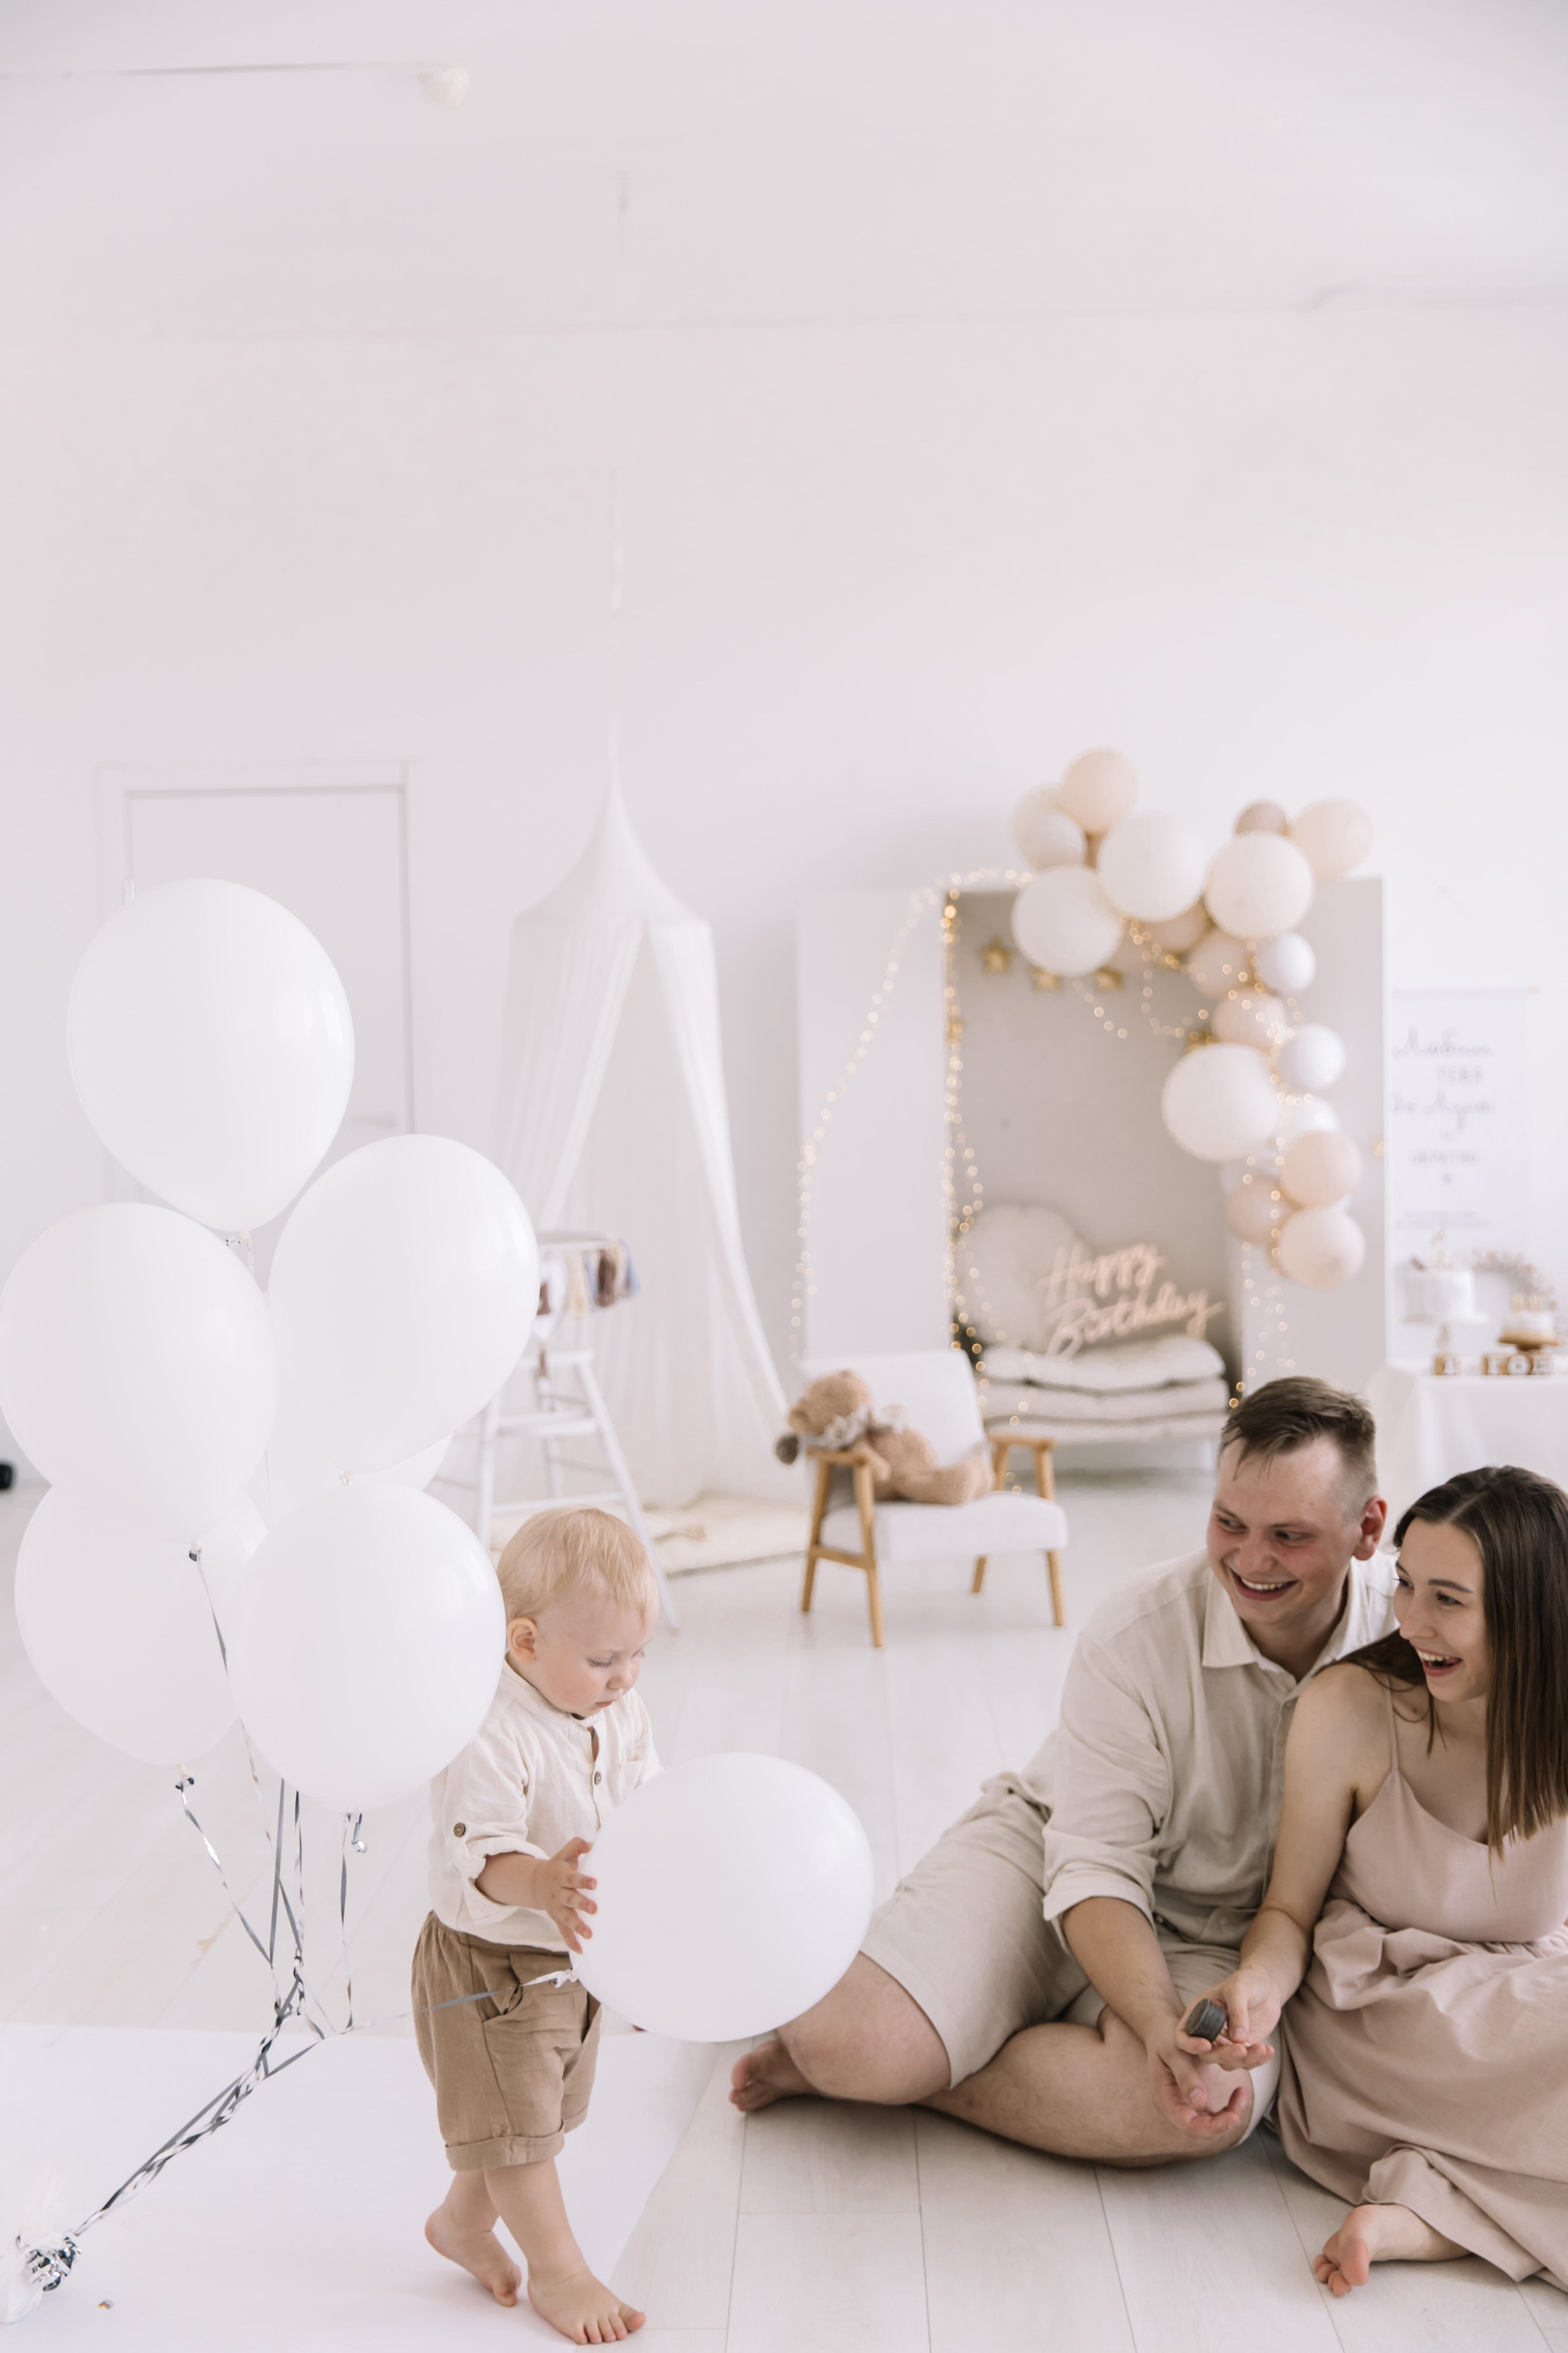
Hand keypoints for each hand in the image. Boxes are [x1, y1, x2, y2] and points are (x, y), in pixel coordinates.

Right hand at [533, 1837, 596, 1952]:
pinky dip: (570, 1941)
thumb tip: (592, 1844)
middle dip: (581, 1904)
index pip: (573, 1878)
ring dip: (577, 1926)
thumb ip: (577, 1846)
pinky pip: (563, 1932)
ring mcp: (557, 1908)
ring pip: (566, 1918)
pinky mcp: (557, 1919)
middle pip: (570, 1899)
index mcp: (561, 1876)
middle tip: (594, 1909)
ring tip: (589, 1934)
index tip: (594, 1883)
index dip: (583, 1880)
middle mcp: (558, 1893)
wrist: (536, 1883)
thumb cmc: (558, 1867)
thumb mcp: (564, 1854)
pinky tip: (581, 1950)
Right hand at [1143, 2017, 1252, 2139]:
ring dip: (1232, 2110)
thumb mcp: (1172, 2051)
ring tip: (1243, 2092)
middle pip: (1203, 2127)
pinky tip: (1239, 2090)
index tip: (1234, 2117)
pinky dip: (1230, 2103)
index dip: (1212, 2127)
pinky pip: (1217, 2111)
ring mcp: (1188, 2105)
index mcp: (1165, 2099)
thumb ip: (1184, 2075)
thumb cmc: (1164, 2038)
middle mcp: (1177, 2106)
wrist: (1162, 2032)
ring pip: (1213, 2120)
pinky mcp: (1198, 2099)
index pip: (1189, 2125)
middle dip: (1226, 2118)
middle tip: (1242, 2098)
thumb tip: (1199, 2101)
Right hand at [1173, 1968, 1279, 2072]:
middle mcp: (1209, 2031)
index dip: (1190, 2044)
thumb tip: (1238, 2039)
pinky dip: (1257, 2061)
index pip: (1183, 2035)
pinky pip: (1245, 2062)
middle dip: (1223, 2055)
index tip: (1207, 2044)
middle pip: (1206, 2054)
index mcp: (1199, 2013)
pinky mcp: (1242, 2048)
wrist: (1267, 1987)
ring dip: (1244, 2060)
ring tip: (1262, 2048)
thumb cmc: (1247, 1981)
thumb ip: (1237, 2011)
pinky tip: (1268, 2050)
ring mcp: (1225, 2042)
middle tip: (1242, 2049)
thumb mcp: (1239, 1989)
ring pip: (1226, 2063)